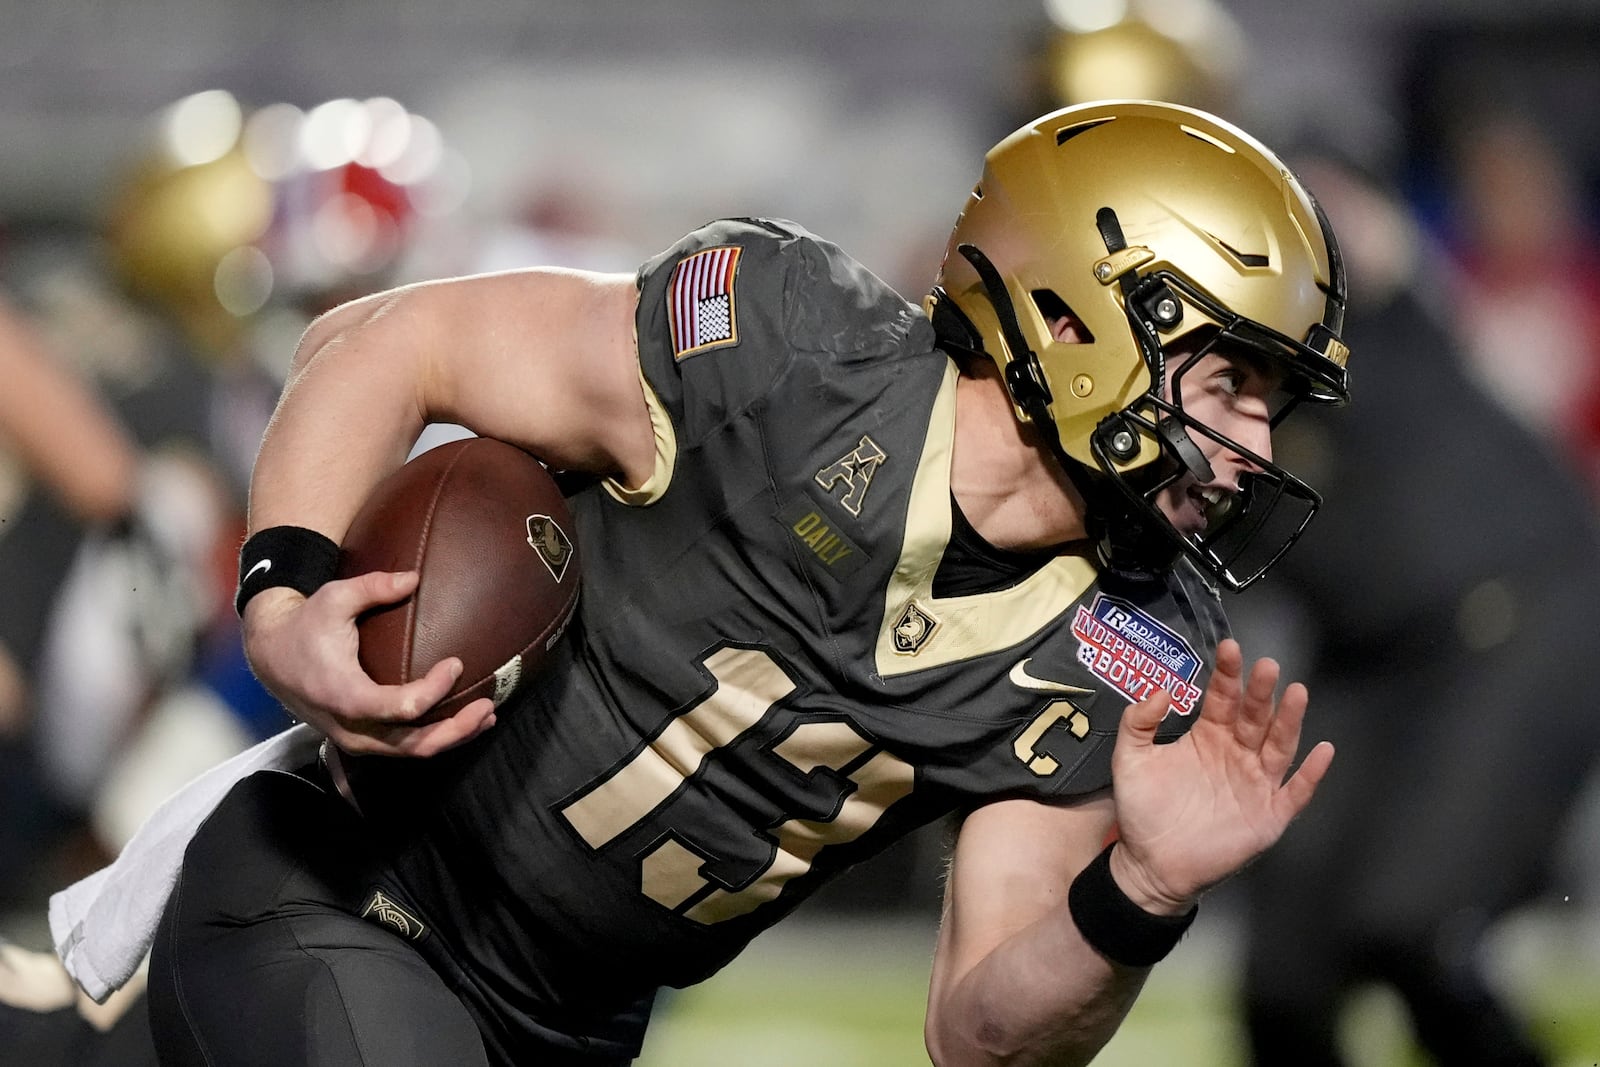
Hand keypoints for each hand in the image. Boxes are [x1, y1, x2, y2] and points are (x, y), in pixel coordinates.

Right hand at [242, 571, 497, 756]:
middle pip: (414, 744)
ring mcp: (356, 739)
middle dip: (456, 728)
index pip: (401, 708)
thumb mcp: (334, 598)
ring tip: (486, 716)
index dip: (435, 689)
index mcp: (345, 695)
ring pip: (412, 753)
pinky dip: (436, 738)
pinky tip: (464, 722)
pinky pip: (403, 749)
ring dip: (453, 737)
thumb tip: (414, 578)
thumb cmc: (305, 624)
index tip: (456, 662)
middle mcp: (351, 727)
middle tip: (488, 704)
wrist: (271, 655)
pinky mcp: (362, 740)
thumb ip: (373, 586)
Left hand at [1106, 638, 1332, 913]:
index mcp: (1208, 736)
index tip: (1229, 649)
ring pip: (1278, 746)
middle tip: (1266, 666)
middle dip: (1261, 692)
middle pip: (1254, 716)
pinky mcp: (1269, 815)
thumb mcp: (1129, 760)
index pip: (1222, 698)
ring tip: (1296, 693)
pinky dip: (1311, 774)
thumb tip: (1162, 690)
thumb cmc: (1143, 810)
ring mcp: (1255, 783)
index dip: (1227, 675)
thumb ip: (1138, 722)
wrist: (1151, 865)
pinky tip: (1322, 752)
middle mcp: (1237, 753)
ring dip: (1289, 720)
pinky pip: (1295, 792)